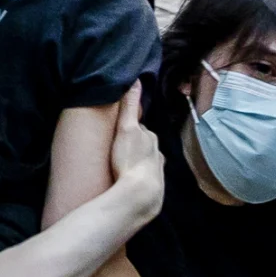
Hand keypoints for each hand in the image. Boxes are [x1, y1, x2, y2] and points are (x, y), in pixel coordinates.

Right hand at [104, 110, 164, 224]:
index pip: (139, 129)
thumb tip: (136, 80)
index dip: (129, 128)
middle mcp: (157, 155)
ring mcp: (157, 173)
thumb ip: (131, 106)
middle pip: (144, 146)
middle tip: (118, 148)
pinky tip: (129, 183)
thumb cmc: (131, 160)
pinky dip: (138, 179)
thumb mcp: (126, 128)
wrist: (140, 195)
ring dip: (137, 163)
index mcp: (151, 139)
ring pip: (146, 163)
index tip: (119, 129)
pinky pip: (145, 180)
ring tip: (122, 166)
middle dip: (134, 146)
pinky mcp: (153, 190)